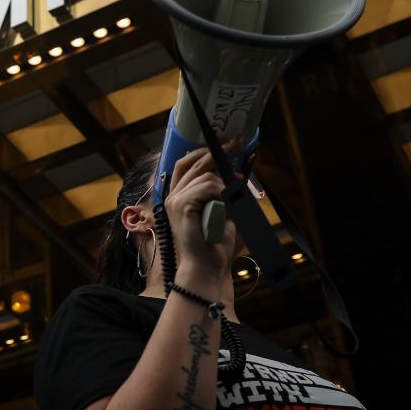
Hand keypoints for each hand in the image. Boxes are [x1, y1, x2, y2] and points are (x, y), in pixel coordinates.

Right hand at [164, 142, 239, 287]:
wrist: (207, 266)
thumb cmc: (215, 243)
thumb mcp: (222, 211)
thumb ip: (223, 192)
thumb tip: (236, 174)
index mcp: (179, 195)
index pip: (187, 163)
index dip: (205, 151)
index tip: (226, 143)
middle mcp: (173, 195)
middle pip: (194, 161)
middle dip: (217, 151)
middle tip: (237, 144)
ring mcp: (176, 200)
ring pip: (206, 174)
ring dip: (224, 184)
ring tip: (231, 201)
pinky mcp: (182, 206)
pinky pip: (209, 186)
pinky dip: (221, 193)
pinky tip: (224, 206)